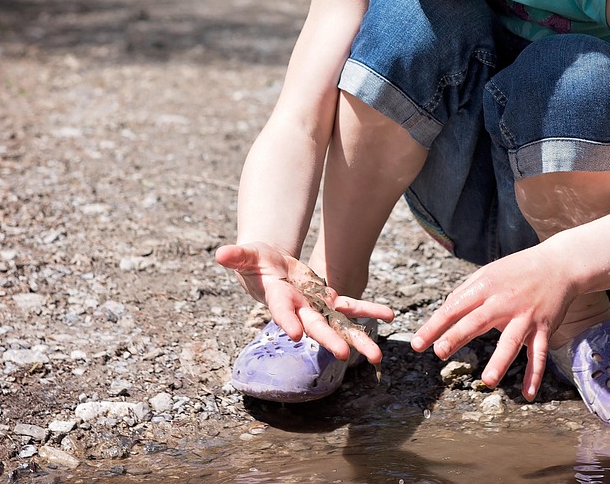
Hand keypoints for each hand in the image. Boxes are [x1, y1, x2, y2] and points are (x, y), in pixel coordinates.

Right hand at [215, 242, 393, 363]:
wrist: (273, 270)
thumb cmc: (257, 262)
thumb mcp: (247, 255)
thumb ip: (237, 256)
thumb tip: (220, 253)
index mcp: (278, 299)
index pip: (282, 312)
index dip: (288, 322)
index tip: (297, 334)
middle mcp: (299, 310)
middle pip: (315, 326)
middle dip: (329, 340)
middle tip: (344, 354)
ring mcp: (316, 308)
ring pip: (339, 325)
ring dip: (358, 339)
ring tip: (377, 357)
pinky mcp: (329, 301)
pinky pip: (351, 307)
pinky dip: (369, 311)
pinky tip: (390, 314)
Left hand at [410, 246, 575, 400]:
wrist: (560, 265)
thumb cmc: (518, 270)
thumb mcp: (488, 272)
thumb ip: (466, 291)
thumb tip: (444, 308)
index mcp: (486, 287)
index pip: (454, 307)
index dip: (434, 325)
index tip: (417, 344)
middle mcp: (505, 302)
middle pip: (477, 321)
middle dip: (457, 336)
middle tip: (439, 352)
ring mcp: (526, 316)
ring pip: (512, 341)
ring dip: (500, 362)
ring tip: (487, 381)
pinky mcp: (544, 328)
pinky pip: (539, 354)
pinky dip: (535, 375)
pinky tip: (528, 395)